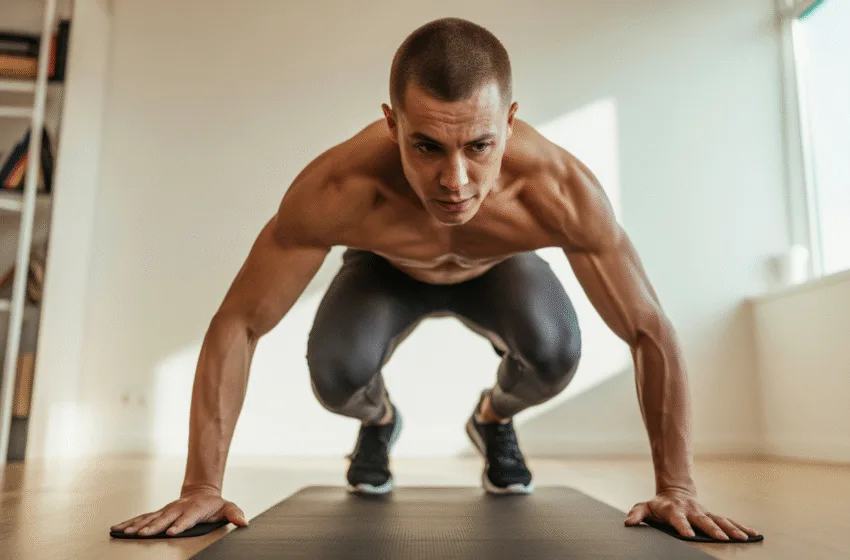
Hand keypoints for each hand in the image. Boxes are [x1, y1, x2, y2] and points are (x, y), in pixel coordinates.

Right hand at [110, 487, 248, 536]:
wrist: (201, 492)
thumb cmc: (213, 504)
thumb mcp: (227, 507)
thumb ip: (234, 514)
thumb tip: (243, 522)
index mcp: (194, 509)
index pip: (186, 518)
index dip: (179, 525)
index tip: (171, 531)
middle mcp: (178, 509)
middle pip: (164, 518)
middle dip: (153, 527)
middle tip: (142, 535)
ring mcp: (166, 510)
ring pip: (150, 518)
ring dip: (137, 526)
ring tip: (125, 533)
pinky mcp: (158, 513)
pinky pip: (142, 518)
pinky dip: (129, 523)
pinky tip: (118, 529)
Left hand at [624, 488, 757, 540]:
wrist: (675, 491)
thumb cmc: (660, 504)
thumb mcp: (645, 507)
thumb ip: (637, 514)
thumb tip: (628, 522)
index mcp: (674, 510)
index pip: (678, 520)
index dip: (683, 527)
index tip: (689, 536)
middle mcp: (692, 511)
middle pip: (703, 520)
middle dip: (712, 529)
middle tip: (722, 539)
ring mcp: (704, 512)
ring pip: (720, 520)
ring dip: (731, 529)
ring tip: (744, 538)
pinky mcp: (713, 515)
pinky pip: (729, 520)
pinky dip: (741, 526)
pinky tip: (753, 534)